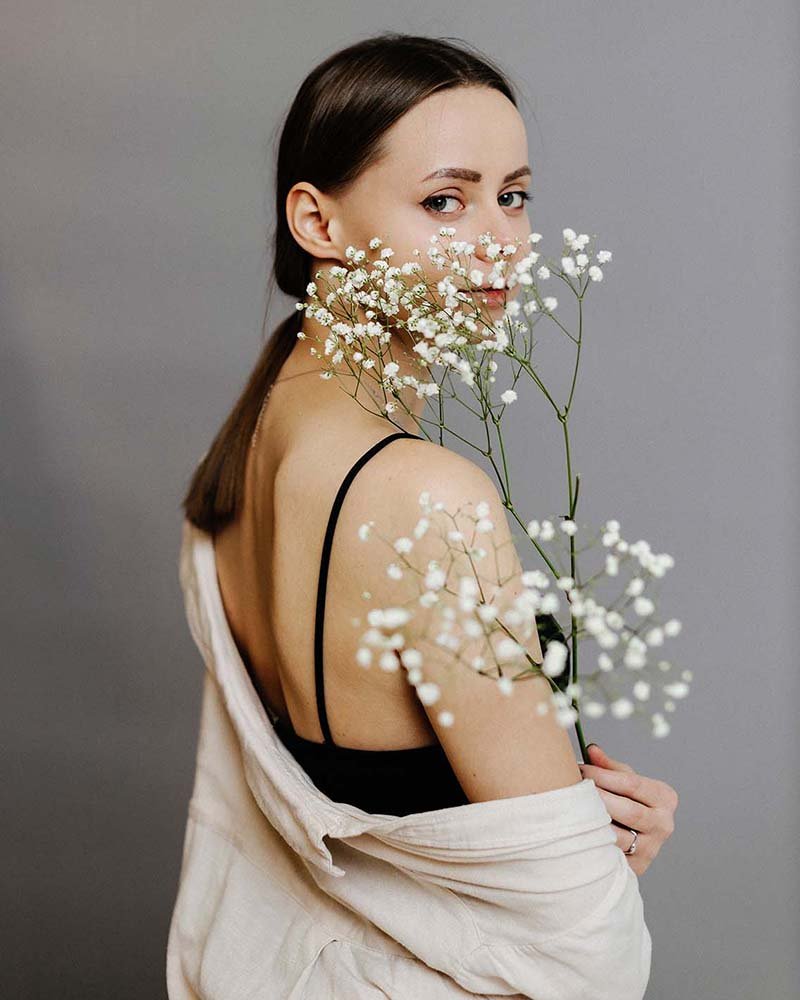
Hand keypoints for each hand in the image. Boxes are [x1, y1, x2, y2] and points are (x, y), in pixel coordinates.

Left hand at [578, 743, 677, 877]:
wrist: (635, 837)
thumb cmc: (627, 800)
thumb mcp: (623, 781)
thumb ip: (608, 766)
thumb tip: (591, 750)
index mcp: (665, 797)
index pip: (632, 784)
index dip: (603, 775)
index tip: (581, 769)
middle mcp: (664, 825)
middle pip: (629, 811)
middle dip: (598, 798)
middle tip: (574, 789)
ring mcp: (652, 849)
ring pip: (619, 837)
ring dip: (593, 822)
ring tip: (572, 809)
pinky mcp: (636, 868)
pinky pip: (611, 856)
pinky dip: (594, 844)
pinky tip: (577, 832)